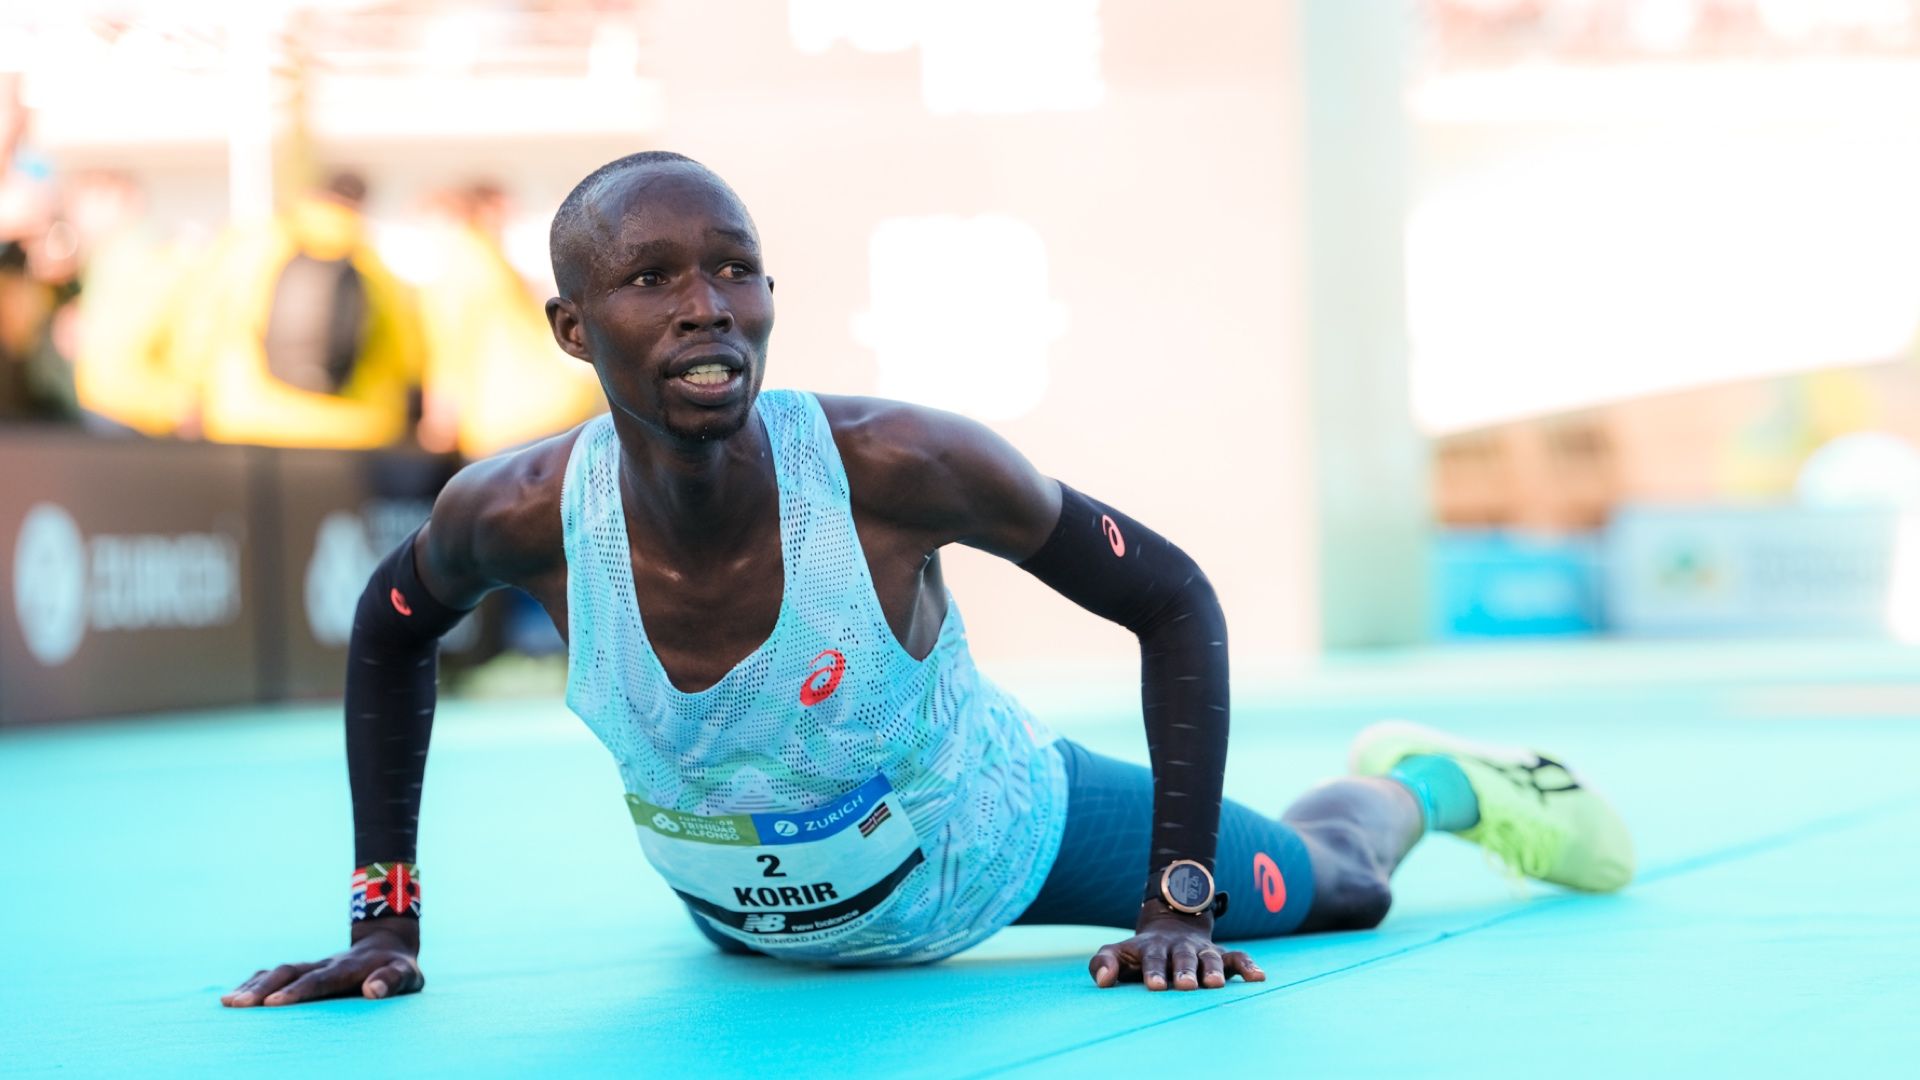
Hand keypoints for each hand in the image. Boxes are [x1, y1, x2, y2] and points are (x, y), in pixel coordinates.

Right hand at [221, 918, 422, 1007]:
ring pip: (278, 971)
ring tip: (228, 1003)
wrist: (389, 942)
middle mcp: (326, 963)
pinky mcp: (305, 969)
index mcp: (350, 968)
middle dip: (264, 989)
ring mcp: (314, 964)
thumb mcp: (407, 974)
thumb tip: (373, 991)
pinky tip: (233, 997)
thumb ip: (392, 981)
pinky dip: (254, 983)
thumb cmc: (399, 967)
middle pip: (290, 973)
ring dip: (253, 986)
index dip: (298, 991)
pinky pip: (275, 974)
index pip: (321, 980)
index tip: (274, 1004)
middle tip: (239, 1005)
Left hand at [1088, 901, 1264, 991]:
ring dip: (1212, 969)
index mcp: (1153, 948)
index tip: (1155, 986)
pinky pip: (1237, 957)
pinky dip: (1248, 965)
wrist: (1170, 924)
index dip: (1154, 971)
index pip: (1152, 958)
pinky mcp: (1220, 953)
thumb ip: (1103, 962)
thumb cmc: (1140, 952)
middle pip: (1183, 957)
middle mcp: (1179, 947)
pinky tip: (1258, 977)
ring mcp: (1201, 949)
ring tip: (1214, 984)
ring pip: (1210, 957)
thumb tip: (1102, 981)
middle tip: (1185, 986)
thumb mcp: (1118, 951)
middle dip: (1184, 970)